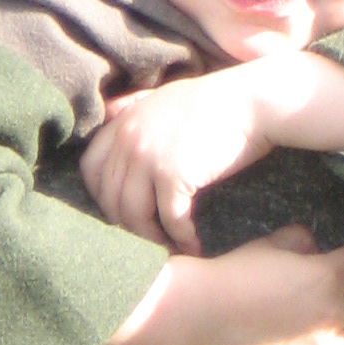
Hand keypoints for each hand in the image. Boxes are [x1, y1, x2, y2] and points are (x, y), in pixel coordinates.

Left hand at [80, 68, 273, 248]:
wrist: (252, 101)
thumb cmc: (214, 102)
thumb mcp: (162, 97)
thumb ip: (132, 109)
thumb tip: (109, 113)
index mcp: (123, 121)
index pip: (91, 168)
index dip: (102, 196)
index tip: (122, 211)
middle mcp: (128, 139)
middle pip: (109, 198)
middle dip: (126, 224)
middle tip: (148, 238)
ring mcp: (148, 157)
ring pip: (133, 215)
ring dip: (151, 238)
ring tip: (169, 246)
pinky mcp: (174, 175)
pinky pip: (169, 219)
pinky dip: (181, 238)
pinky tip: (194, 245)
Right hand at [104, 225, 343, 344]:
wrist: (200, 314)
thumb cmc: (233, 272)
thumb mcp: (269, 243)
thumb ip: (302, 242)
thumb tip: (316, 250)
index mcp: (328, 277)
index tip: (341, 262)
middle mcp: (332, 314)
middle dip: (336, 295)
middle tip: (306, 296)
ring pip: (342, 338)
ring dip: (327, 330)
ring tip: (296, 327)